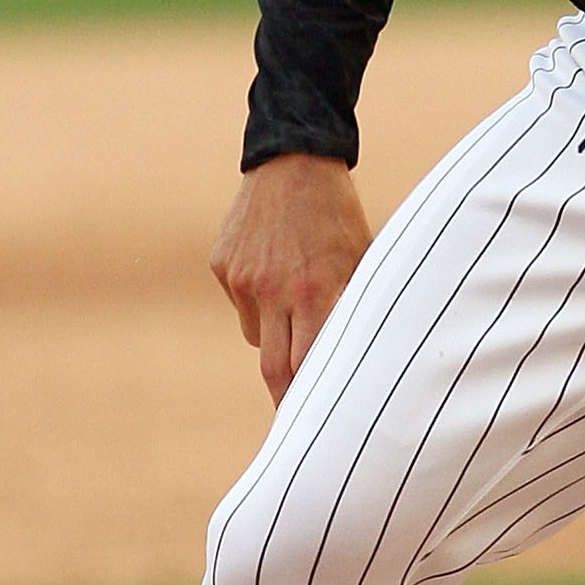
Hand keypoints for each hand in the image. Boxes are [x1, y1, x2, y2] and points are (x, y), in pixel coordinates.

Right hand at [209, 152, 374, 404]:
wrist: (295, 159)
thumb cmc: (340, 216)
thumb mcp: (362, 261)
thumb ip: (355, 310)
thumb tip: (360, 361)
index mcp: (316, 292)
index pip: (306, 368)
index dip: (308, 402)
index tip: (314, 424)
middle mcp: (274, 291)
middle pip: (273, 368)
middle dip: (286, 394)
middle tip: (297, 411)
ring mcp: (242, 279)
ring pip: (256, 334)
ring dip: (274, 335)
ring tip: (295, 303)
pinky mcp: (222, 266)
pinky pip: (240, 303)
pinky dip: (256, 300)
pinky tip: (274, 268)